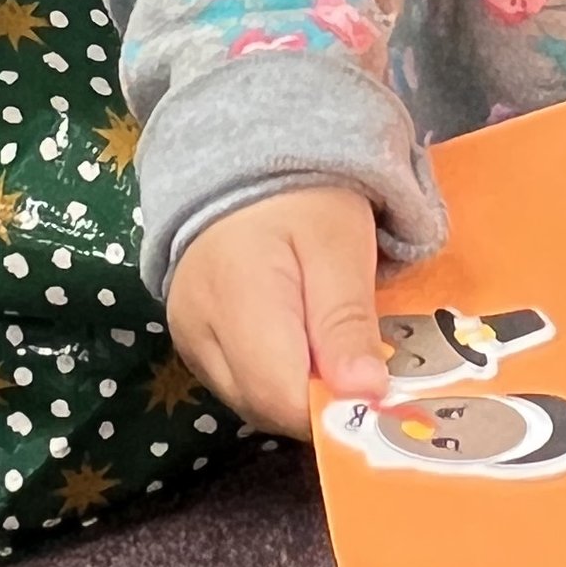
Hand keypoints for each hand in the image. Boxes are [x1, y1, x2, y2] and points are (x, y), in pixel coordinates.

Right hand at [165, 185, 388, 437]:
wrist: (245, 159)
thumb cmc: (302, 196)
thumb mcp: (341, 247)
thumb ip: (347, 321)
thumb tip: (364, 393)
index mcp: (236, 303)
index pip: (282, 398)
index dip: (334, 407)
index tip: (376, 390)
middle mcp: (198, 332)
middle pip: (265, 406)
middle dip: (319, 399)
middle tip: (362, 362)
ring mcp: (189, 339)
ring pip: (251, 401)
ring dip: (299, 390)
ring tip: (333, 345)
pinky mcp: (191, 339)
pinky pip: (238, 382)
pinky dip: (277, 375)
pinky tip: (303, 341)